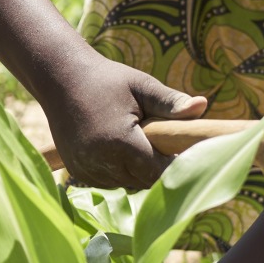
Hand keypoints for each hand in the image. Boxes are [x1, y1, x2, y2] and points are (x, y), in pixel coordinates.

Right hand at [37, 54, 207, 190]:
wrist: (60, 79)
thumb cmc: (107, 80)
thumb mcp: (141, 86)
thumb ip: (171, 102)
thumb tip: (203, 107)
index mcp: (120, 141)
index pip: (159, 172)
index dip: (175, 166)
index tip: (185, 152)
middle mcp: (100, 161)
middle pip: (144, 182)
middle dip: (157, 168)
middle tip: (164, 144)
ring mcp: (86, 169)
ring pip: (127, 184)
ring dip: (138, 171)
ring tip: (140, 143)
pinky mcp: (77, 172)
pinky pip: (109, 181)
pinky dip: (119, 171)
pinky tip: (120, 149)